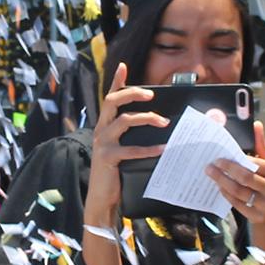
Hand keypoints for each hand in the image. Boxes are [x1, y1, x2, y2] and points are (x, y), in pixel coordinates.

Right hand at [85, 63, 168, 216]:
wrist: (102, 198)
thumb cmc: (115, 173)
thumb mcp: (121, 149)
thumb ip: (131, 136)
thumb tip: (156, 124)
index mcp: (104, 126)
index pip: (109, 98)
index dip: (116, 82)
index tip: (123, 66)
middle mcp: (101, 130)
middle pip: (113, 102)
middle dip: (132, 94)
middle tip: (152, 94)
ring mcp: (103, 143)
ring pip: (124, 120)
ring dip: (146, 118)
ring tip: (163, 122)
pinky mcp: (108, 157)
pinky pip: (130, 149)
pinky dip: (148, 149)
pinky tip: (162, 150)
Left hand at [207, 121, 264, 226]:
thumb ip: (261, 147)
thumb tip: (256, 125)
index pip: (256, 164)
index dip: (237, 161)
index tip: (221, 156)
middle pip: (246, 178)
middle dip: (226, 170)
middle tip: (211, 164)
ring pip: (240, 191)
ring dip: (222, 182)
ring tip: (211, 174)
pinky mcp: (258, 217)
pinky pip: (237, 204)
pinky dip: (226, 194)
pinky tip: (219, 187)